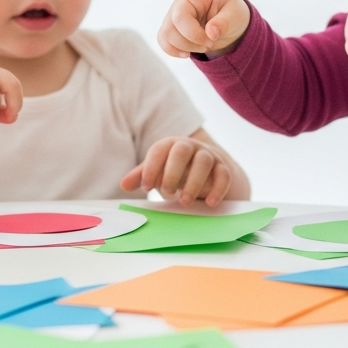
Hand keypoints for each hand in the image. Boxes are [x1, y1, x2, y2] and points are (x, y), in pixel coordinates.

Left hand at [121, 135, 238, 206]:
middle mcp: (190, 147)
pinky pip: (223, 175)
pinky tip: (210, 203)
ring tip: (184, 202)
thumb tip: (124, 185)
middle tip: (166, 194)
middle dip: (172, 172)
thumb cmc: (178, 169)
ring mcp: (209, 156)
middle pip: (182, 150)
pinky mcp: (224, 168)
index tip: (146, 187)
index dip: (151, 167)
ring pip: (203, 162)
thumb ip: (143, 175)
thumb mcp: (159, 170)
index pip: (159, 150)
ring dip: (194, 182)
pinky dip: (218, 189)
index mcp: (170, 145)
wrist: (209, 166)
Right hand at [153, 0, 250, 58]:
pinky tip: (187, 53)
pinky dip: (174, 51)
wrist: (226, 27)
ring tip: (203, 46)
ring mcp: (173, 15)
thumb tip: (211, 33)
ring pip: (168, 34)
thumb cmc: (230, 14)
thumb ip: (225, 22)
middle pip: (177, 20)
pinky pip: (163, 42)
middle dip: (195, 37)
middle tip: (211, 41)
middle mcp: (183, 2)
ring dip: (187, 46)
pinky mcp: (170, 30)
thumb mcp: (236, 15)